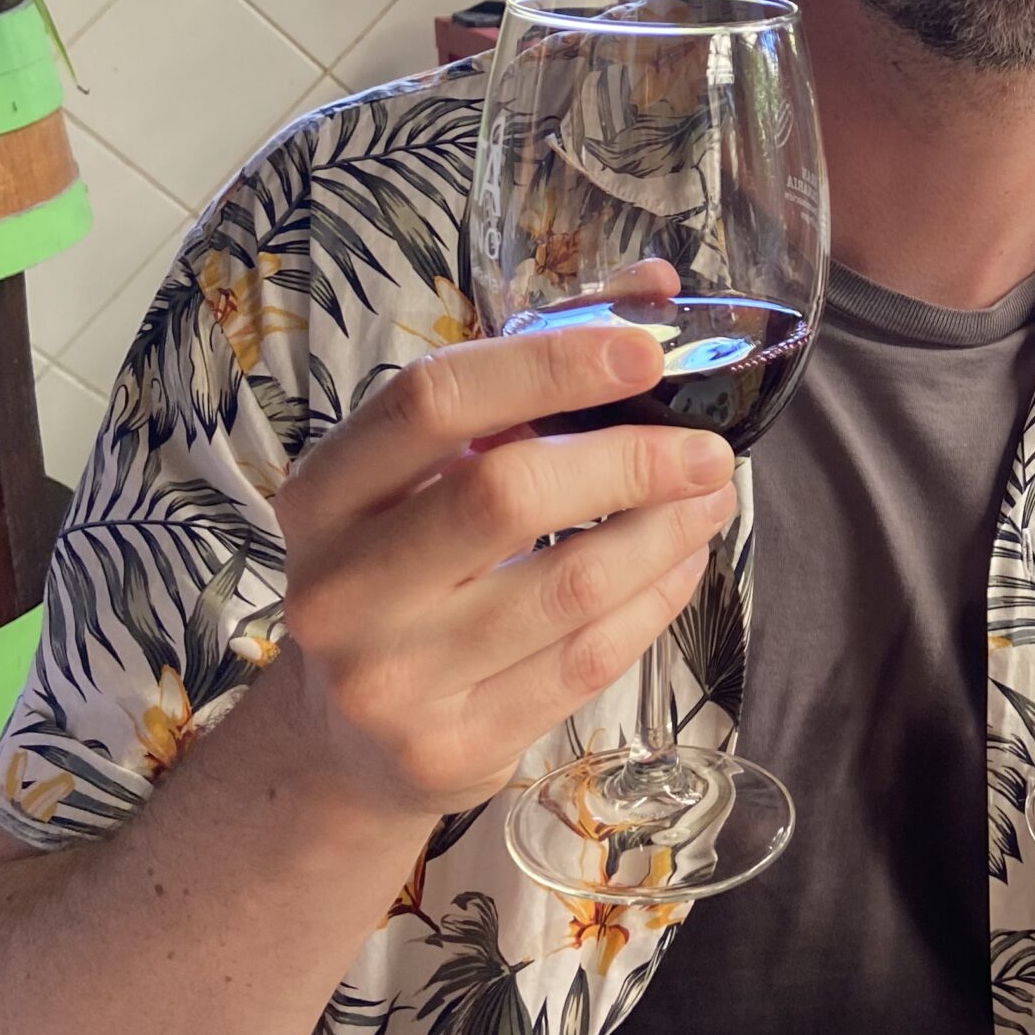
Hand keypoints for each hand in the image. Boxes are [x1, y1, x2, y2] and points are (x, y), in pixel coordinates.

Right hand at [272, 302, 736, 818]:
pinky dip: (655, 601)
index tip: (643, 349)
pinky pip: (587, 661)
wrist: (345, 742)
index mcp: (323, 494)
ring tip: (712, 497)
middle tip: (707, 447)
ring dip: (665, 532)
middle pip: (506, 493)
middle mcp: (339, 586)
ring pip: (567, 586)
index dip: (546, 366)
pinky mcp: (453, 747)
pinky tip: (682, 562)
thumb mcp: (430, 475)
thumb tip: (656, 288)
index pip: (432, 402)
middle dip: (630, 460)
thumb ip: (529, 375)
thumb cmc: (404, 573)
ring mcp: (392, 677)